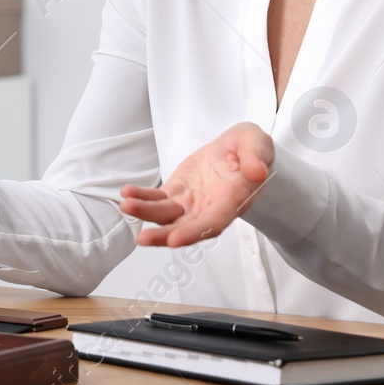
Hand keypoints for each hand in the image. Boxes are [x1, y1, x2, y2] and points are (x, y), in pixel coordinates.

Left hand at [119, 123, 274, 247]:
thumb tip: (256, 171)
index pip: (214, 221)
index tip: (174, 240)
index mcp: (233, 199)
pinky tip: (127, 194)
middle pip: (186, 227)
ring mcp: (192, 202)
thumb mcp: (257, 144)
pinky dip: (143, 198)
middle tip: (143, 238)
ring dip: (147, 214)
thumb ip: (256, 157)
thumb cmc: (250, 149)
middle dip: (164, 235)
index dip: (195, 232)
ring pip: (168, 215)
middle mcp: (211, 207)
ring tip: (127, 206)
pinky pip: (158, 199)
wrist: (238, 148)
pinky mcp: (178, 192)